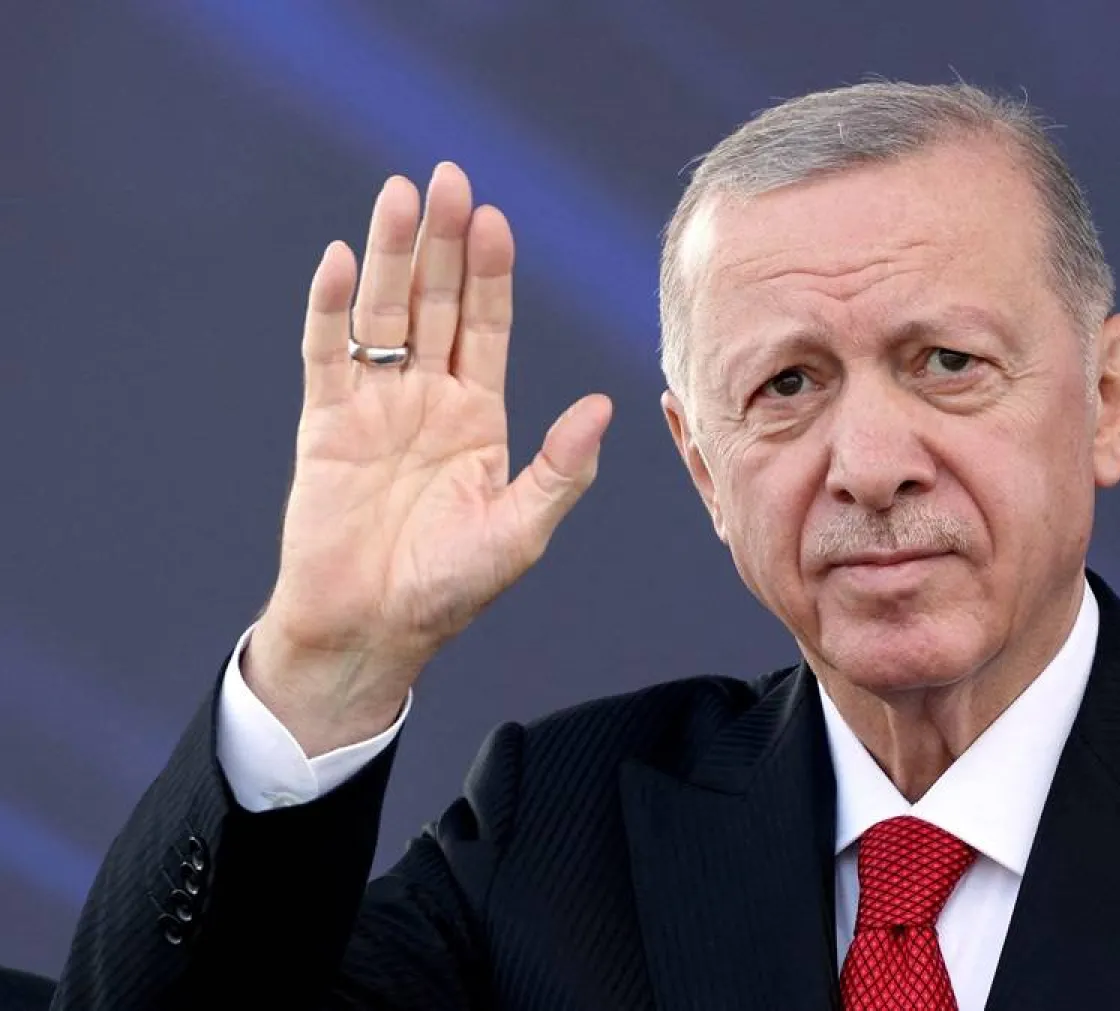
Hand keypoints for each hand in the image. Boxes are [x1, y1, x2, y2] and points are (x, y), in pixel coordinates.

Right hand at [244, 163, 611, 755]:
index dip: (491, 272)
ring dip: (391, 255)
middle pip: (436, 302)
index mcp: (478, 416)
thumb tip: (604, 405)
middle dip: (444, 241)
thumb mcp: (521, 530)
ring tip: (400, 195)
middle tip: (449, 176)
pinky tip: (340, 262)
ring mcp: (374, 407)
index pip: (486, 326)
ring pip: (382, 313)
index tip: (496, 220)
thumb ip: (561, 469)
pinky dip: (330, 309)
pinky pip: (326, 355)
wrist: (373, 630)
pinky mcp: (325, 426)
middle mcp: (427, 399)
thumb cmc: (451, 588)